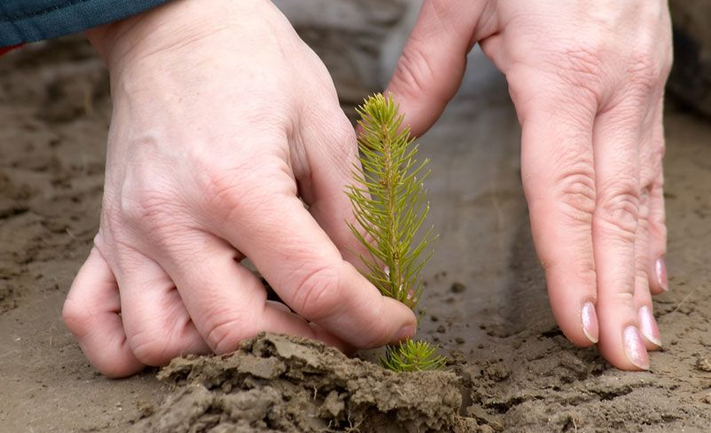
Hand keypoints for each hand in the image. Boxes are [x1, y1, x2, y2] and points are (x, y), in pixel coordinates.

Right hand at [62, 0, 415, 377]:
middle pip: (239, 334)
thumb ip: (351, 217)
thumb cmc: (255, 65)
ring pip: (162, 343)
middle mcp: (173, 218)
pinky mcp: (105, 234)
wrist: (179, 27)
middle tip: (342, 331)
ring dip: (223, 353)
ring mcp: (129, 231)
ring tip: (267, 322)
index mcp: (238, 185)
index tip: (395, 323)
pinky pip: (92, 319)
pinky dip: (133, 344)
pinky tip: (186, 324)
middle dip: (308, 348)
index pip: (314, 286)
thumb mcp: (325, 129)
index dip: (369, 319)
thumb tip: (372, 284)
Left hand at [387, 0, 671, 369]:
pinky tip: (650, 264)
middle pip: (614, 208)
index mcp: (564, 75)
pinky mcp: (647, 88)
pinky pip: (651, 170)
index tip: (577, 319)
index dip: (570, 259)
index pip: (564, 188)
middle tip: (623, 352)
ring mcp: (639, 92)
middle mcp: (614, 92)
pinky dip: (652, 225)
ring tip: (642, 328)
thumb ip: (428, 66)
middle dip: (619, 286)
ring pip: (642, 196)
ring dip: (642, 268)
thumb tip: (395, 128)